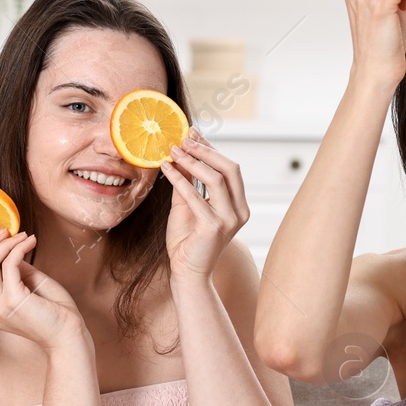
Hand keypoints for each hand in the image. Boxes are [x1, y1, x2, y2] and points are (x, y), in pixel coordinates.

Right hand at [0, 229, 86, 349]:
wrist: (69, 334)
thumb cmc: (53, 311)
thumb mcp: (27, 285)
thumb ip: (12, 269)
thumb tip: (5, 245)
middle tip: (4, 230)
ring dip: (4, 243)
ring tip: (22, 235)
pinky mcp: (13, 300)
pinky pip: (9, 264)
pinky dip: (18, 248)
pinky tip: (31, 242)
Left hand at [160, 129, 248, 280]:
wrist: (187, 272)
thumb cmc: (187, 240)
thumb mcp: (186, 205)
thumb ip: (186, 182)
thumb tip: (180, 153)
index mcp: (238, 204)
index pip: (230, 168)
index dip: (211, 149)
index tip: (193, 133)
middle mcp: (239, 211)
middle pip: (230, 169)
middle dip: (206, 150)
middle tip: (184, 139)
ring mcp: (229, 219)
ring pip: (216, 179)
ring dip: (193, 161)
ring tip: (173, 151)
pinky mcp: (214, 227)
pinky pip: (195, 196)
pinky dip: (179, 180)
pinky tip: (166, 169)